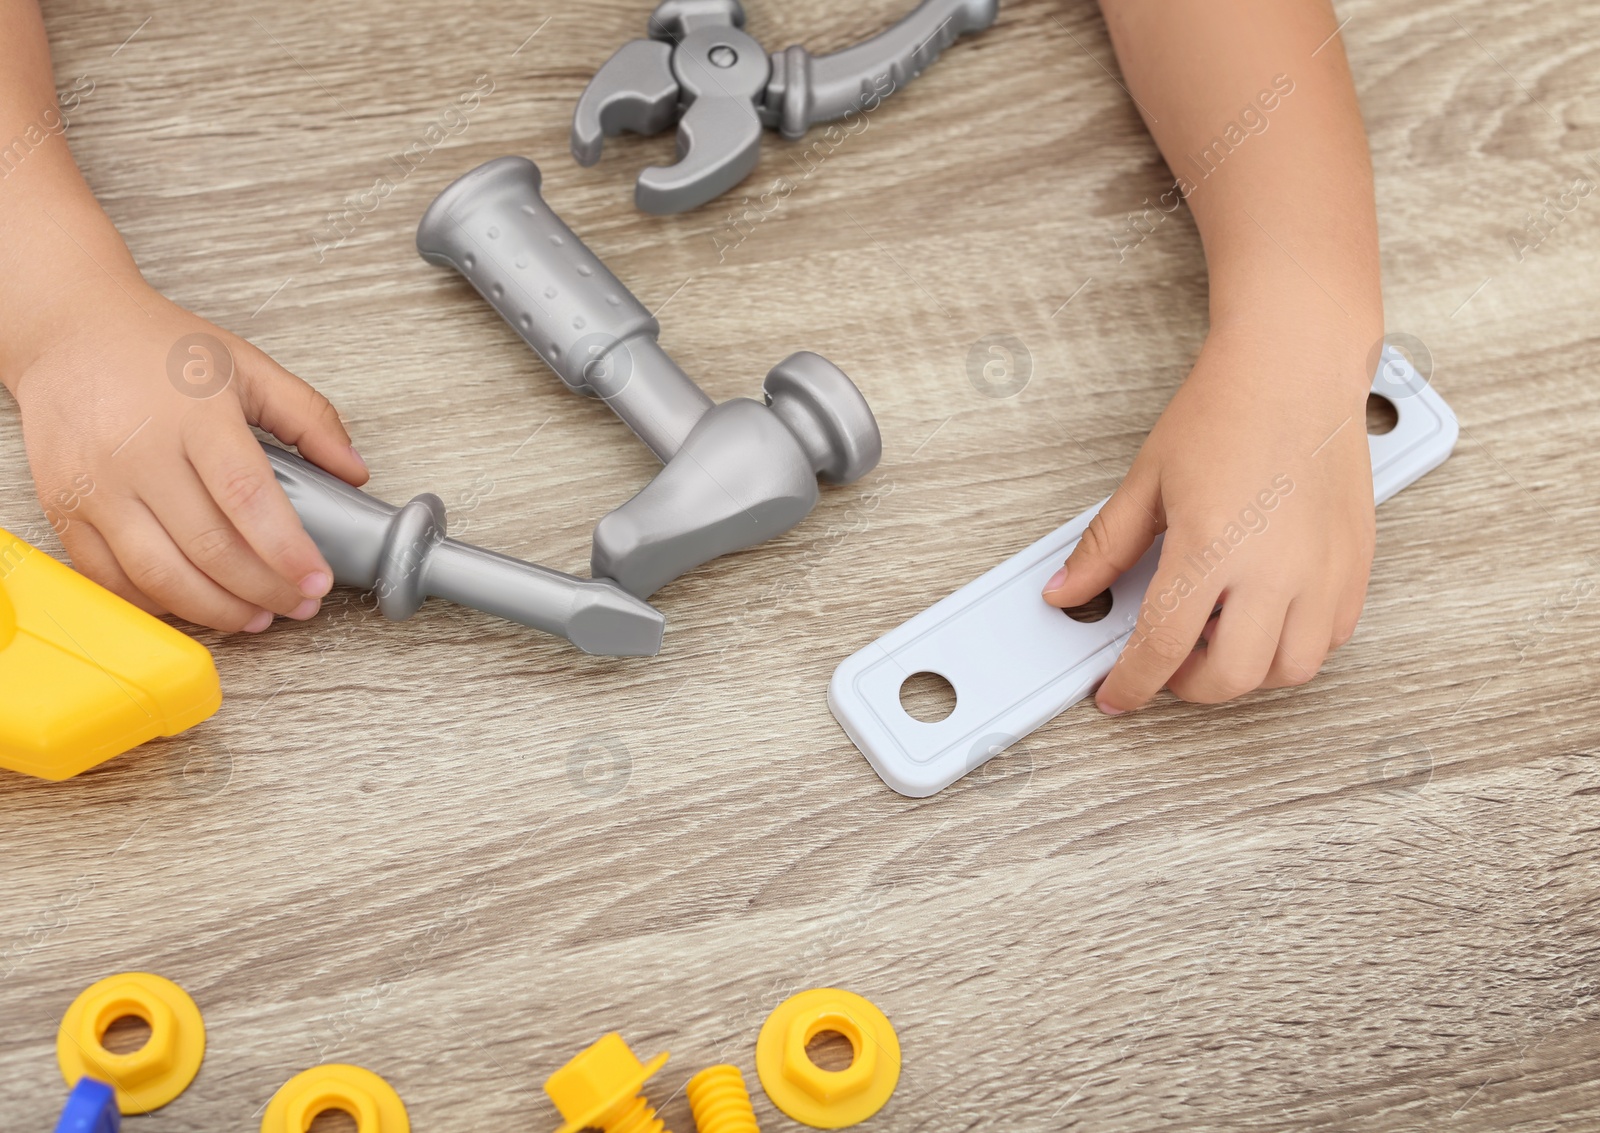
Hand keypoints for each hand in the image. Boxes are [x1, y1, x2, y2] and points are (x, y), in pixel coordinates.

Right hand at [8, 275, 369, 631]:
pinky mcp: (64, 508)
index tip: (317, 580)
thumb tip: (354, 471)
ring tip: (256, 615)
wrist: (69, 332)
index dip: (286, 550)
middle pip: (209, 547)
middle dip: (264, 590)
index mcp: (195, 416)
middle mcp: (139, 453)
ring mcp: (96, 486)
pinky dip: (156, 604)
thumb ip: (309, 417)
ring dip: (216, 610)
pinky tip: (195, 603)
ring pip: (159, 575)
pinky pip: (109, 577)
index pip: (247, 497)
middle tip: (299, 604)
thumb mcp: (247, 366)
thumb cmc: (157, 349)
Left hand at [1042, 323, 1376, 712]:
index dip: (1132, 684)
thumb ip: (1106, 548)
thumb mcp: (1147, 481)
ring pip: (1290, 670)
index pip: (1163, 647)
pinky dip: (1295, 646)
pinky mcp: (1356, 563)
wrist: (1295, 369)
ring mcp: (1323, 570)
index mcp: (1211, 548)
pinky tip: (1265, 615)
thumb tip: (1066, 592)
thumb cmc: (1225, 412)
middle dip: (1187, 685)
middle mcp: (1275, 569)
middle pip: (1230, 677)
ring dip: (1246, 671)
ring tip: (1217, 636)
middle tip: (1165, 662)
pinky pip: (1331, 639)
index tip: (1116, 695)